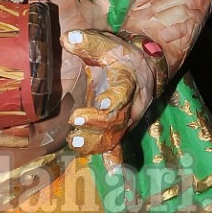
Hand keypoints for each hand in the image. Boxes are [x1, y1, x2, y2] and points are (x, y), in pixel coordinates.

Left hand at [62, 29, 159, 153]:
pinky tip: (112, 173)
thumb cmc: (121, 55)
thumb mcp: (106, 44)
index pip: (123, 90)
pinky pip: (120, 146)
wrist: (145, 66)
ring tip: (76, 144)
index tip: (102, 103)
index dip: (114, 98)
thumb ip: (87, 42)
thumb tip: (66, 39)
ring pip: (116, 135)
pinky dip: (115, 159)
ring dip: (97, 143)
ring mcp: (128, 118)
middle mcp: (133, 103)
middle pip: (118, 118)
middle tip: (77, 123)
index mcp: (129, 80)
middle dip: (98, 123)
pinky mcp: (122, 128)